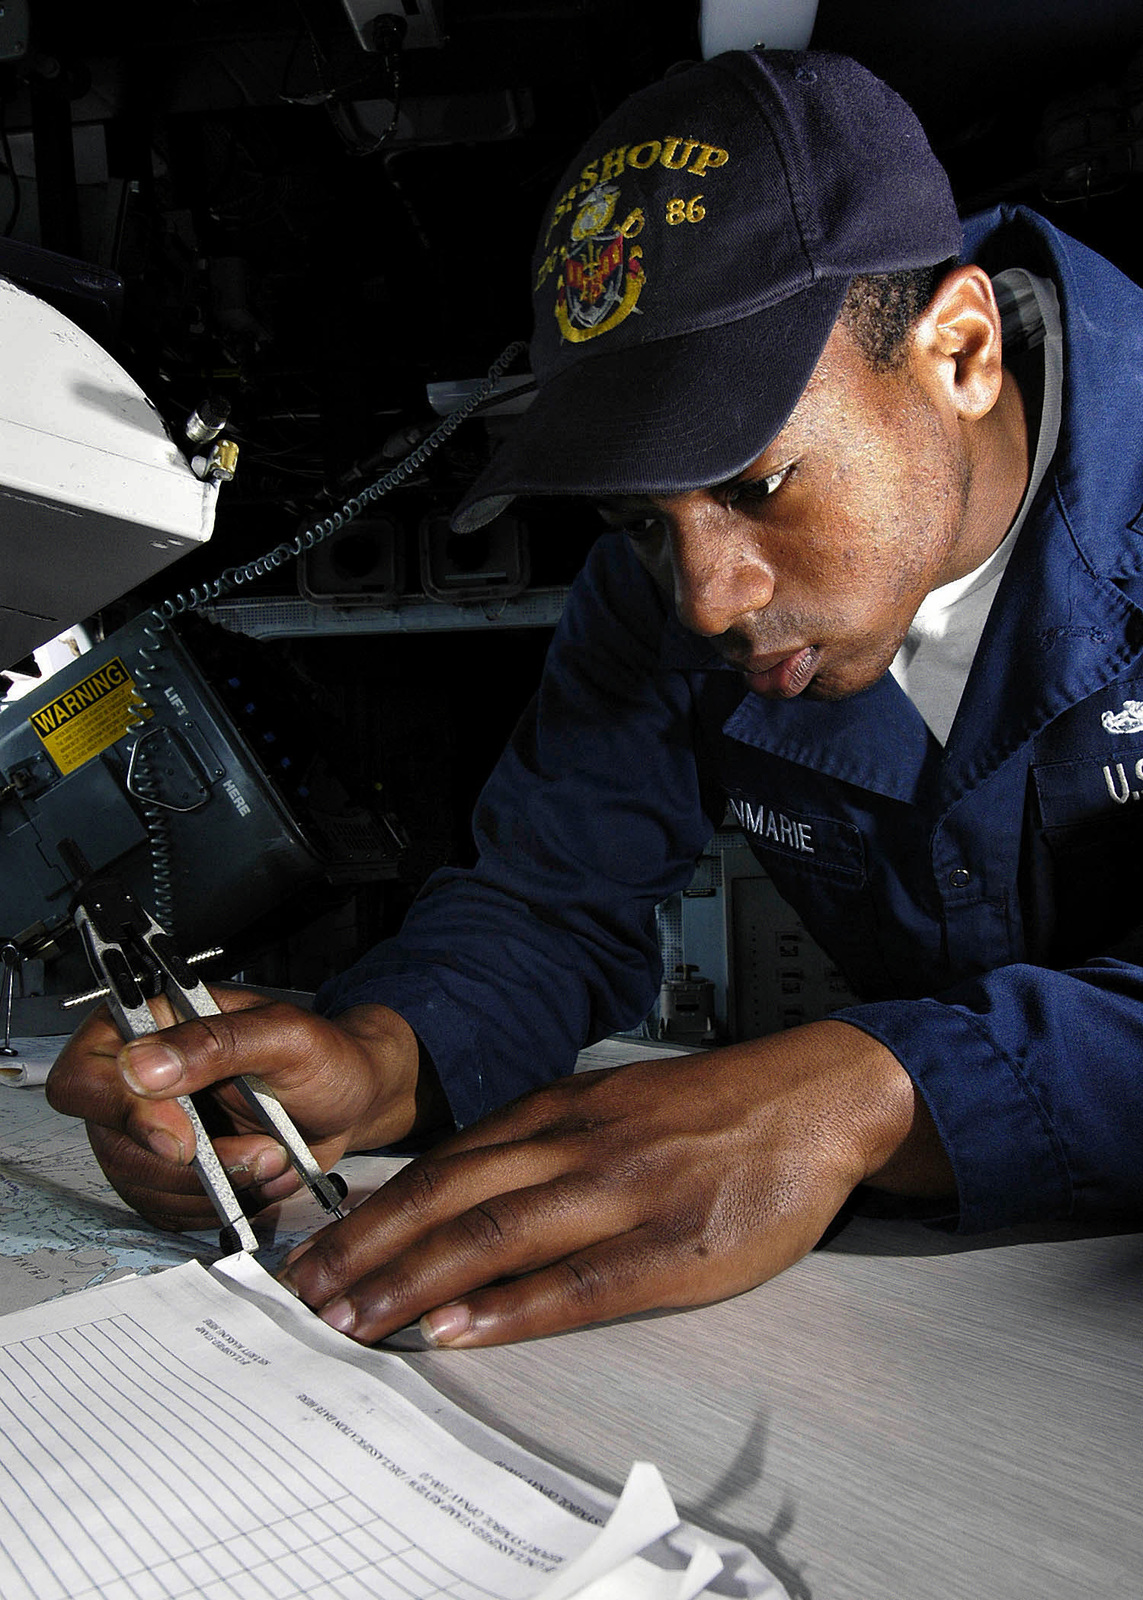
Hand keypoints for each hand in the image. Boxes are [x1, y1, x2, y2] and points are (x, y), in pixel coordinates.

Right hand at [46, 992, 436, 1231]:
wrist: (352, 1099)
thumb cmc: (326, 1056)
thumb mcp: (285, 1036)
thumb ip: (215, 1043)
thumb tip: (140, 1065)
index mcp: (151, 1024)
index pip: (84, 1075)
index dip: (121, 1114)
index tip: (184, 1138)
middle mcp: (137, 1079)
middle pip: (113, 1144)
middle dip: (194, 1163)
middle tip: (264, 1151)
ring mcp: (149, 1129)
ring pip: (140, 1184)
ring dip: (215, 1187)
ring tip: (274, 1159)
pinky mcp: (170, 1172)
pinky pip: (168, 1209)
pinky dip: (219, 1207)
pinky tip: (261, 1178)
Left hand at [278, 1020, 954, 1346]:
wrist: (809, 1099)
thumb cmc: (706, 1109)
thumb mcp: (610, 1101)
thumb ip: (540, 1139)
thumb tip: (461, 1184)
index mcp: (558, 1109)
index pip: (443, 1164)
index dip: (372, 1212)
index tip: (320, 1251)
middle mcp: (575, 1144)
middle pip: (449, 1197)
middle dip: (368, 1248)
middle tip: (305, 1295)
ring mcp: (621, 1194)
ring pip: (495, 1237)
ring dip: (414, 1281)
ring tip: (355, 1322)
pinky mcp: (670, 1246)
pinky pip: (578, 1283)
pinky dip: (510, 1310)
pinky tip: (461, 1332)